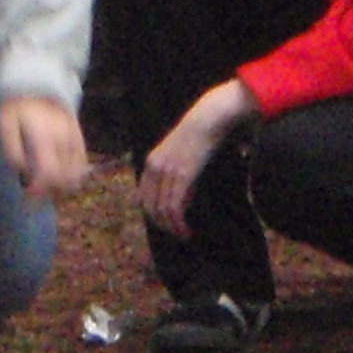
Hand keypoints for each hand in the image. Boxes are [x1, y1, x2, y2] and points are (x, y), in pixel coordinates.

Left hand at [0, 96, 88, 200]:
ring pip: (76, 173)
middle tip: (35, 192)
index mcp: (43, 137)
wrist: (38, 82)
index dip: (40, 188)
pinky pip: (82, 161)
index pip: (48, 172)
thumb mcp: (6, 124)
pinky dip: (75, 174)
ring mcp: (73, 137)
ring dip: (62, 185)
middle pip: (64, 177)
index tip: (29, 194)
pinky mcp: (79, 135)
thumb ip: (12, 149)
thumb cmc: (18, 106)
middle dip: (49, 190)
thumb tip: (23, 171)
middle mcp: (62, 139)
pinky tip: (63, 178)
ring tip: (47, 185)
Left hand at [137, 80, 256, 236]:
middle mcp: (154, 167)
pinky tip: (188, 231)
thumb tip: (181, 202)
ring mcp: (167, 171)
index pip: (144, 197)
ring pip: (162, 211)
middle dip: (163, 225)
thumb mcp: (181, 157)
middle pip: (150, 207)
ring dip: (173, 228)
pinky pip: (174, 207)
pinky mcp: (181, 175)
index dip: (154, 215)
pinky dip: (179, 224)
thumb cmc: (200, 136)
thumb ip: (176, 177)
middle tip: (178, 234)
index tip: (168, 225)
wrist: (208, 117)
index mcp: (151, 162)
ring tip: (185, 235)